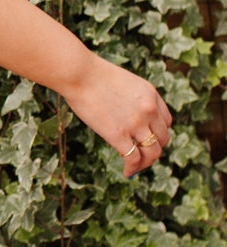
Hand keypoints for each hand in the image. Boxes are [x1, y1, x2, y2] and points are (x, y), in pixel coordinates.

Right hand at [61, 51, 172, 176]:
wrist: (80, 74)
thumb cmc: (92, 75)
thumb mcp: (124, 83)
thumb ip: (132, 99)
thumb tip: (125, 115)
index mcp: (151, 95)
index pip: (166, 122)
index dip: (158, 134)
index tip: (147, 140)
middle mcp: (149, 110)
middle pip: (163, 139)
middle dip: (153, 149)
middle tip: (142, 156)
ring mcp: (136, 123)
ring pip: (152, 152)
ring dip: (146, 163)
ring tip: (136, 168)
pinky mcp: (118, 135)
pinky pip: (133, 158)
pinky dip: (132, 169)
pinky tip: (126, 172)